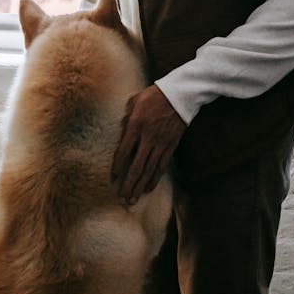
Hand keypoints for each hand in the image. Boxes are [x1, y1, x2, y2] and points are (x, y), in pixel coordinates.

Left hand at [112, 85, 186, 204]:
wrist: (181, 94)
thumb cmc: (154, 95)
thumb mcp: (134, 101)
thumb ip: (125, 117)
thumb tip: (121, 132)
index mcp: (135, 125)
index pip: (123, 151)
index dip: (117, 166)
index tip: (113, 178)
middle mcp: (148, 137)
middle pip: (136, 166)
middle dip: (129, 184)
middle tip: (122, 198)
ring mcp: (161, 143)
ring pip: (149, 170)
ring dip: (140, 186)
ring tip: (133, 199)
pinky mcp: (171, 145)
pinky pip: (162, 166)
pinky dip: (154, 179)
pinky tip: (148, 188)